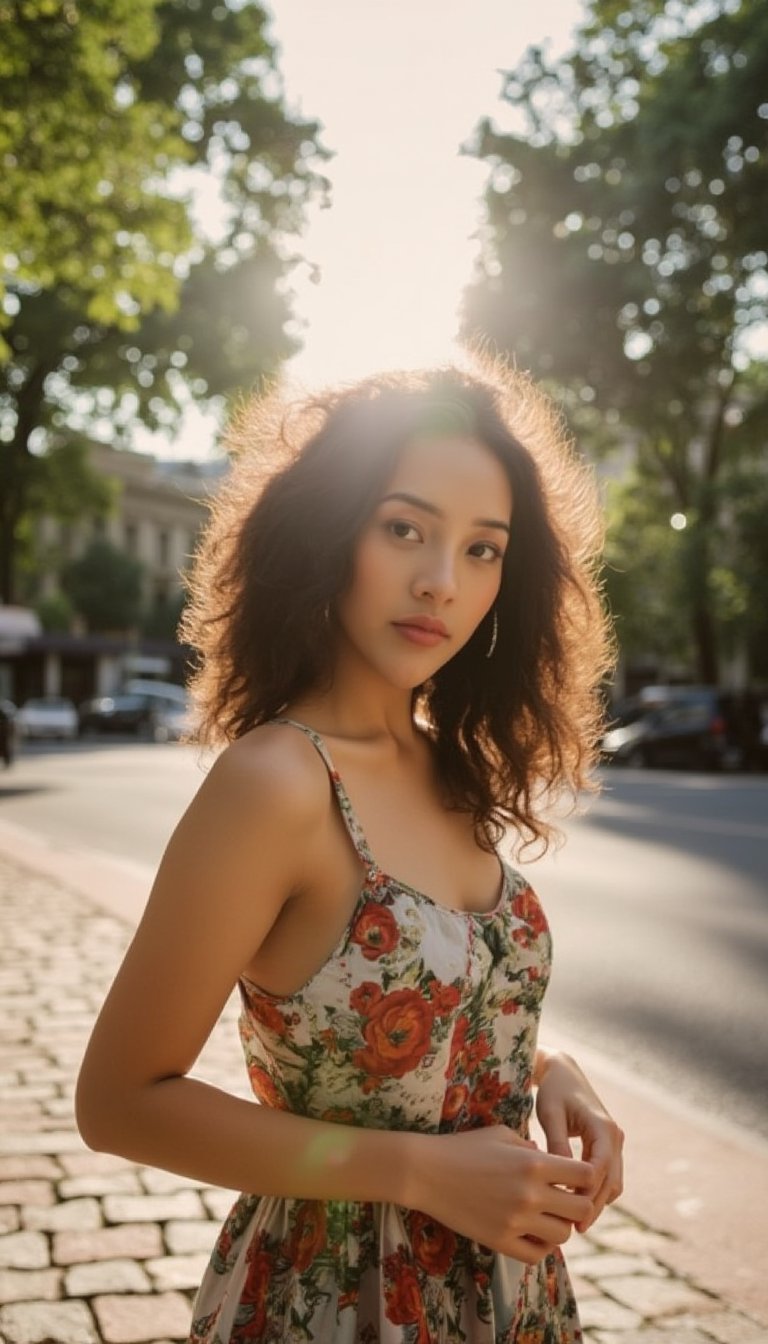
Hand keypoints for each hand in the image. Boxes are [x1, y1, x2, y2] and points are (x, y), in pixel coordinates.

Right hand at [411, 1124, 596, 1263]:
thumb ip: (531, 1146)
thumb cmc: (463, 1146)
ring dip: (560, 1226)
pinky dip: (542, 1247)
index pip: (586, 1175)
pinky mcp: (500, 1241)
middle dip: (578, 1203)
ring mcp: (516, 1220)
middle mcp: (530, 1193)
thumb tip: (551, 1159)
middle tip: (563, 1200)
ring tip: (545, 1217)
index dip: (584, 1176)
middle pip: (582, 1209)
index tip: (572, 1176)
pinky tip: (532, 1234)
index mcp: (534, 1162)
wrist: (426, 1171)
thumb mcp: (501, 1134)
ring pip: (564, 1235)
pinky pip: (537, 1255)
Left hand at [535, 1050, 623, 1231]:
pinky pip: (608, 1176)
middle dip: (596, 1205)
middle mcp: (614, 1136)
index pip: (601, 1168)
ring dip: (598, 1201)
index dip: (589, 1194)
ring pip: (613, 1181)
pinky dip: (598, 1192)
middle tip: (577, 1227)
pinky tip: (578, 1205)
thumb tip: (561, 1179)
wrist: (563, 1072)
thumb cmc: (553, 1091)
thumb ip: (557, 1144)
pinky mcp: (607, 1147)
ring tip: (577, 1222)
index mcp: (603, 1127)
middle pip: (611, 1180)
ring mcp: (614, 1142)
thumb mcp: (551, 1114)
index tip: (574, 1214)